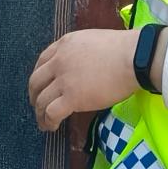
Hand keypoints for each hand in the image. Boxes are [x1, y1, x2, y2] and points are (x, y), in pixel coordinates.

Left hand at [28, 28, 142, 132]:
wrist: (133, 58)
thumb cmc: (123, 50)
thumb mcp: (93, 41)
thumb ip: (80, 52)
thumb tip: (81, 67)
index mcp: (64, 45)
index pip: (42, 61)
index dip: (38, 76)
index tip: (40, 86)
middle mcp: (59, 61)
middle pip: (36, 81)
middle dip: (34, 96)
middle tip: (37, 105)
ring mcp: (64, 80)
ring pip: (41, 100)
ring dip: (40, 114)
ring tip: (44, 122)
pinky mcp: (72, 98)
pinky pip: (51, 113)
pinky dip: (48, 122)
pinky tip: (52, 127)